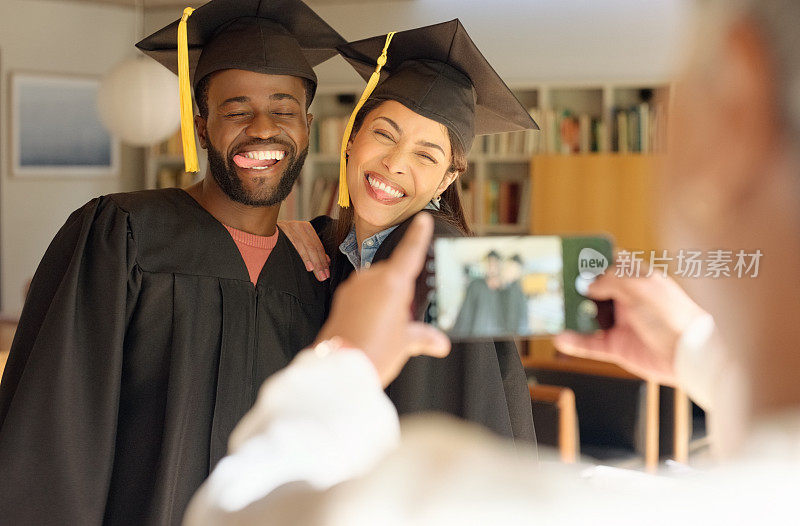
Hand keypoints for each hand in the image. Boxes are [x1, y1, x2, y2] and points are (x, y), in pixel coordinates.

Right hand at [278, 220, 329, 280]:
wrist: (262, 231)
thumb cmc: (282, 239)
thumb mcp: (300, 242)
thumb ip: (313, 250)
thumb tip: (327, 261)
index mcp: (306, 228)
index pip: (318, 246)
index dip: (324, 260)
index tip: (327, 272)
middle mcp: (299, 226)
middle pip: (313, 247)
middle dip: (320, 263)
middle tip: (323, 276)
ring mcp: (290, 228)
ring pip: (306, 247)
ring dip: (313, 262)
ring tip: (317, 273)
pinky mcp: (282, 232)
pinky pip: (295, 246)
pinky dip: (303, 257)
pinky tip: (308, 266)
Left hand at [315, 213, 450, 386]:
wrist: (340, 367)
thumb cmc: (375, 351)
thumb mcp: (405, 343)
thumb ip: (423, 337)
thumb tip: (439, 342)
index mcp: (392, 283)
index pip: (410, 252)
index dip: (419, 235)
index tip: (423, 219)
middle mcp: (371, 279)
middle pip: (394, 275)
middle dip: (402, 292)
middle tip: (406, 320)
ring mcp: (354, 287)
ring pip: (377, 284)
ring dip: (385, 298)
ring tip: (387, 328)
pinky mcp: (341, 298)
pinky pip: (362, 294)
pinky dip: (370, 304)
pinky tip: (372, 327)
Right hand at [553, 271, 708, 384]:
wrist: (690, 356)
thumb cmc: (674, 316)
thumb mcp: (641, 288)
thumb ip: (612, 280)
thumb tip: (587, 283)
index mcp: (638, 280)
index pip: (612, 264)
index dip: (593, 261)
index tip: (571, 259)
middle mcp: (628, 301)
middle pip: (595, 291)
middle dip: (575, 289)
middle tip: (554, 287)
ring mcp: (622, 324)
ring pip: (589, 317)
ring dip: (571, 315)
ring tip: (552, 312)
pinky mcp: (618, 347)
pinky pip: (591, 344)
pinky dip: (575, 342)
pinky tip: (561, 338)